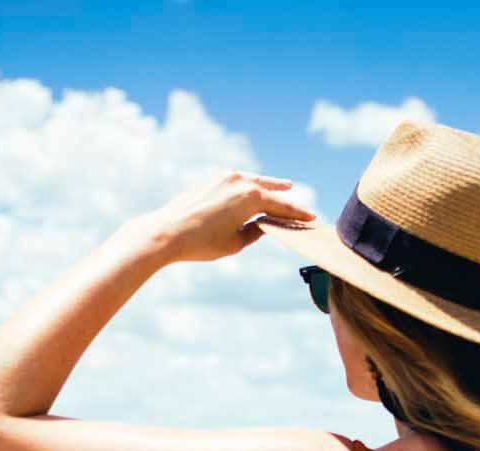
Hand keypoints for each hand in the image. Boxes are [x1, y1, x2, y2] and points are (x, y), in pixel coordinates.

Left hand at [142, 170, 316, 264]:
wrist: (167, 232)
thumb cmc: (202, 242)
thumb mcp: (235, 243)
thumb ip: (255, 231)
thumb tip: (263, 223)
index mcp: (251, 197)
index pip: (282, 206)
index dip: (298, 214)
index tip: (312, 218)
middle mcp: (240, 181)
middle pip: (271, 191)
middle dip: (286, 200)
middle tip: (301, 207)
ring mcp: (225, 177)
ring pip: (255, 181)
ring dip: (270, 186)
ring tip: (285, 186)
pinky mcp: (212, 180)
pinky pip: (239, 181)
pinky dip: (251, 186)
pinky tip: (255, 189)